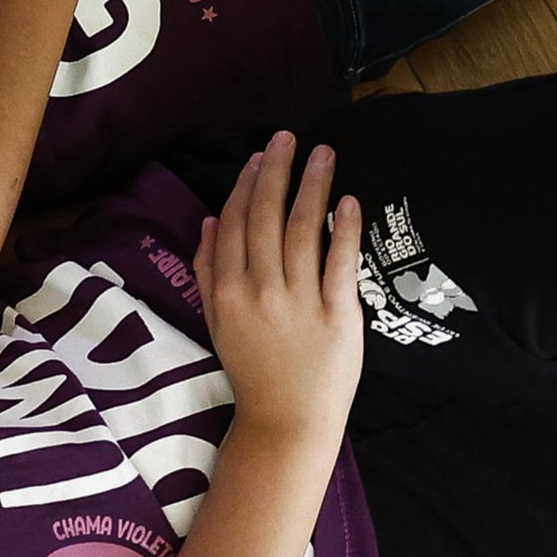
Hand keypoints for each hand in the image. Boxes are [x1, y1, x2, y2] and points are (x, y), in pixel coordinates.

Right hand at [198, 132, 362, 447]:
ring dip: (311, 188)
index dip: (245, 186)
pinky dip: (342, 230)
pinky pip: (339, 264)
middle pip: (265, 219)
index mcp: (227, 292)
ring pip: (301, 232)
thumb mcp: (216, 322)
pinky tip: (348, 201)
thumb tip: (209, 222)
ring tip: (322, 154)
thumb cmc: (252, 370)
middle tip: (287, 137)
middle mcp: (258, 291)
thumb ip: (208, 273)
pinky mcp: (336, 314)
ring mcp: (298, 301)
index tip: (259, 156)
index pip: (233, 225)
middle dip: (276, 173)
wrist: (285, 420)